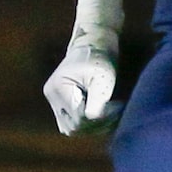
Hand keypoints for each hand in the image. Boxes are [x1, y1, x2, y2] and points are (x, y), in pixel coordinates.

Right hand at [45, 0, 124, 136]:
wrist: (93, 43)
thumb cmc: (100, 56)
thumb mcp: (103, 76)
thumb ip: (98, 97)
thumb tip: (92, 118)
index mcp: (58, 89)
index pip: (80, 117)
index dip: (102, 116)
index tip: (119, 105)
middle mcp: (51, 97)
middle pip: (75, 126)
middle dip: (99, 123)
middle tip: (118, 111)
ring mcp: (54, 102)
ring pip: (73, 128)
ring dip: (95, 126)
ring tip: (112, 113)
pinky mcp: (61, 105)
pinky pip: (73, 124)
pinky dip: (90, 124)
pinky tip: (105, 115)